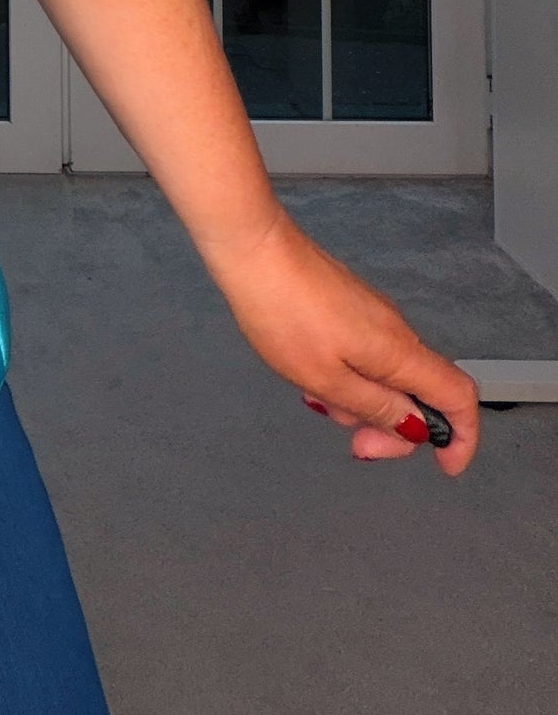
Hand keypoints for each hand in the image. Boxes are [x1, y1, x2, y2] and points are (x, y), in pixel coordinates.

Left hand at [201, 202, 480, 473]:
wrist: (254, 248)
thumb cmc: (283, 312)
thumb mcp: (327, 379)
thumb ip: (376, 407)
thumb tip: (416, 428)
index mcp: (400, 352)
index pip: (459, 397)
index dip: (462, 437)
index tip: (446, 466)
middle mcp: (397, 331)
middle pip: (421, 393)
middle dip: (393, 428)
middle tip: (356, 445)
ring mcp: (373, 315)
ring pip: (387, 376)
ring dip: (362, 402)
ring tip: (316, 397)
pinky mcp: (350, 306)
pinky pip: (365, 355)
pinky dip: (347, 378)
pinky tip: (310, 376)